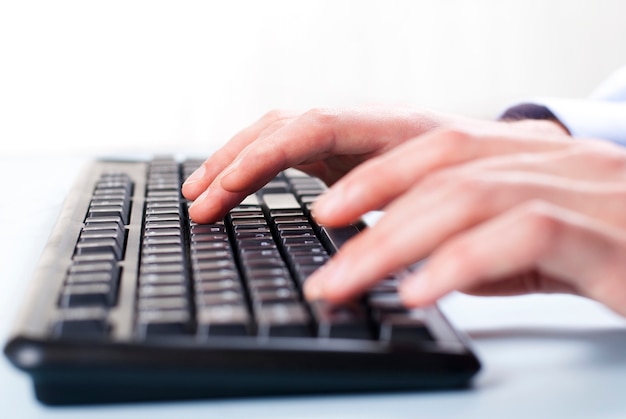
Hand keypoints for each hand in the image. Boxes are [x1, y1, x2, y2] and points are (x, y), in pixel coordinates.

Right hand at [182, 105, 561, 222]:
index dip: (266, 160)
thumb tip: (362, 263)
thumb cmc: (484, 185)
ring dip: (234, 160)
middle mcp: (365, 125)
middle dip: (234, 163)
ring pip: (279, 132)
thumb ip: (412, 225)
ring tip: (199, 192)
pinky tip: (234, 184)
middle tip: (199, 202)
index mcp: (394, 130)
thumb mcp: (456, 205)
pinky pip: (288, 147)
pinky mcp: (345, 152)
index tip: (228, 195)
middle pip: (284, 126)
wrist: (507, 159)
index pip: (314, 131)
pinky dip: (255, 164)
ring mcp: (352, 136)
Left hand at [304, 129, 625, 316]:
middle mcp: (552, 161)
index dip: (373, 172)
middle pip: (441, 163)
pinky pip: (526, 236)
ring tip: (345, 281)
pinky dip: (462, 263)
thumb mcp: (534, 239)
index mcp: (526, 156)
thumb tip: (409, 260)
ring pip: (471, 195)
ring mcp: (584, 192)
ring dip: (395, 241)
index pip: (434, 144)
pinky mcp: (612, 237)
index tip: (323, 211)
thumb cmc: (616, 248)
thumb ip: (474, 237)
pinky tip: (420, 292)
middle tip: (320, 257)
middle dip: (368, 205)